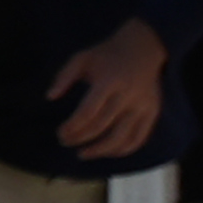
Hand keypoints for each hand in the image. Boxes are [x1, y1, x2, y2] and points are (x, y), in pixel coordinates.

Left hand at [48, 17, 167, 159]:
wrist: (144, 48)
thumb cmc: (107, 55)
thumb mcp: (81, 58)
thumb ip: (63, 77)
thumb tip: (49, 98)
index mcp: (109, 82)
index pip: (87, 113)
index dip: (71, 128)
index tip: (60, 133)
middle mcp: (128, 96)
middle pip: (101, 127)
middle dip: (79, 139)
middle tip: (65, 142)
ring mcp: (143, 106)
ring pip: (121, 139)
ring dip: (99, 150)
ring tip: (83, 153)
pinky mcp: (153, 112)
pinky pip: (138, 139)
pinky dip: (122, 150)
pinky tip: (107, 152)